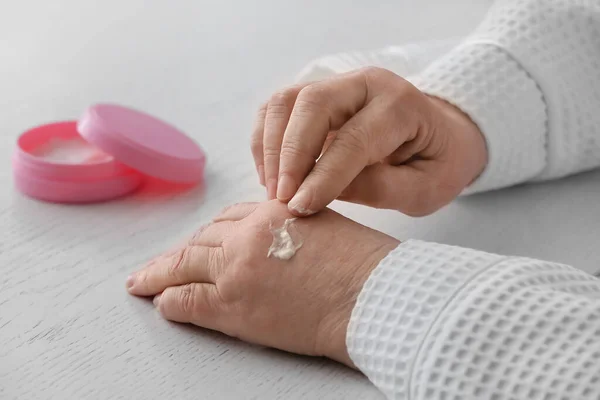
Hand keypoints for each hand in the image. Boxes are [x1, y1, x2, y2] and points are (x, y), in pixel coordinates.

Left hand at [126, 200, 398, 365]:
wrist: (374, 296)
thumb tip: (284, 244)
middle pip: (204, 238)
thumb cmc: (365, 266)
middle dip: (184, 251)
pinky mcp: (232, 305)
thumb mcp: (330, 229)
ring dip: (160, 273)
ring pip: (184, 264)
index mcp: (276, 211)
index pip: (232, 217)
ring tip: (142, 281)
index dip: (215, 233)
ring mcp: (236, 269)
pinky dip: (170, 301)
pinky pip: (186, 300)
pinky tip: (161, 303)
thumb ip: (297, 228)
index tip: (206, 242)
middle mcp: (249, 235)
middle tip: (165, 261)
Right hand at [250, 67, 486, 216]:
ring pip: (285, 101)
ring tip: (275, 191)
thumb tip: (320, 192)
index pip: (354, 138)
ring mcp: (336, 86)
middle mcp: (364, 84)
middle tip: (282, 199)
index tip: (300, 207)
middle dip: (289, 155)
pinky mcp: (315, 97)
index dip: (322, 175)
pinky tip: (272, 175)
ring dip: (271, 148)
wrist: (441, 138)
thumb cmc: (437, 165)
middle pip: (311, 104)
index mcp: (401, 105)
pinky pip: (276, 109)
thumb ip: (381, 189)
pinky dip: (265, 142)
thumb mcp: (426, 189)